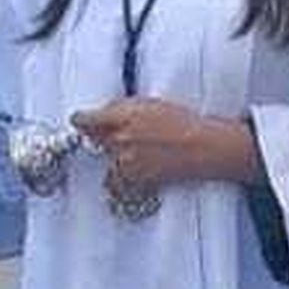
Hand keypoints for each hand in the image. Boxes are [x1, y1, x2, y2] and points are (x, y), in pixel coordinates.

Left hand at [72, 98, 261, 196]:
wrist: (206, 147)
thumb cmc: (185, 123)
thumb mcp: (150, 104)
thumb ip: (121, 110)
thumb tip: (103, 116)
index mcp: (123, 116)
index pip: (84, 120)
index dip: (82, 121)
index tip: (82, 123)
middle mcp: (120, 139)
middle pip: (94, 143)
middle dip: (102, 141)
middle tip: (119, 139)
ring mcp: (127, 163)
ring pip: (107, 165)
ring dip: (115, 163)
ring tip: (138, 157)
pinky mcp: (136, 181)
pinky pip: (119, 184)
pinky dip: (126, 182)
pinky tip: (142, 172)